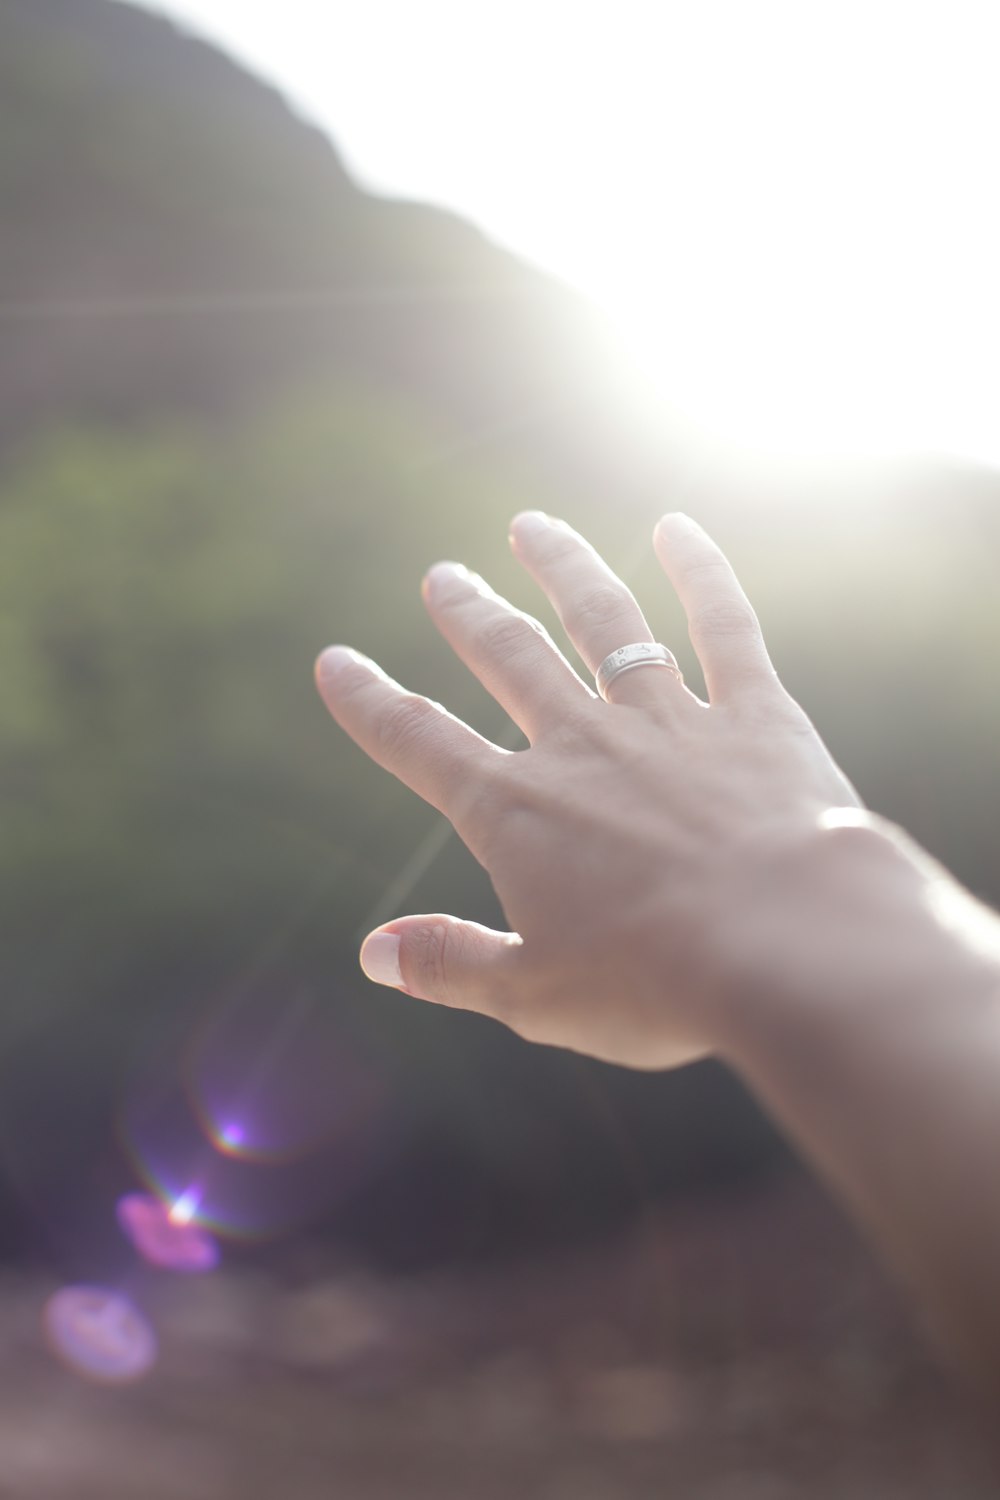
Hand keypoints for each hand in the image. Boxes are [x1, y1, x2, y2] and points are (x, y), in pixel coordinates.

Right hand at [315, 512, 860, 1068]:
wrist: (786, 946)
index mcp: (516, 813)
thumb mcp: (533, 996)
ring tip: (532, 527)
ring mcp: (668, 720)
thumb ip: (448, 962)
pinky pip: (723, 626)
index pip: (419, 742)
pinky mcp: (754, 715)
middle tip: (442, 574)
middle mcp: (582, 747)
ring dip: (563, 570)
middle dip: (470, 614)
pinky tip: (678, 527)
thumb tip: (373, 951)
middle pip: (510, 660)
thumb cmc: (656, 984)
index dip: (369, 701)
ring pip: (603, 622)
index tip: (335, 661)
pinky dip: (701, 572)